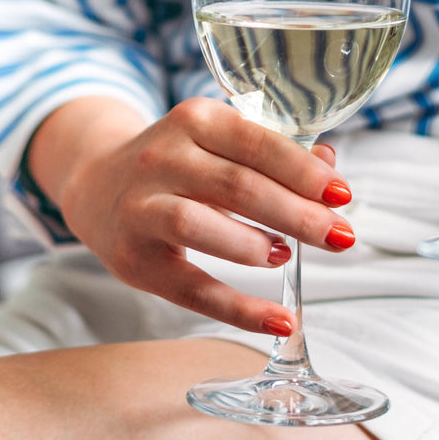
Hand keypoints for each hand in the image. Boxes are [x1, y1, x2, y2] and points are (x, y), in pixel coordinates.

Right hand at [34, 97, 354, 336]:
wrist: (95, 186)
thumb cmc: (177, 164)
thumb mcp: (219, 143)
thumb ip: (274, 152)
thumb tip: (329, 167)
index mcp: (194, 120)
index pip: (256, 142)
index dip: (302, 171)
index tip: (342, 195)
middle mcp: (162, 158)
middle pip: (236, 185)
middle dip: (296, 214)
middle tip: (341, 236)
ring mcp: (141, 207)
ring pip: (200, 225)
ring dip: (255, 246)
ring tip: (287, 255)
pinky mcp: (134, 259)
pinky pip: (190, 288)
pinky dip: (239, 308)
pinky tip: (279, 320)